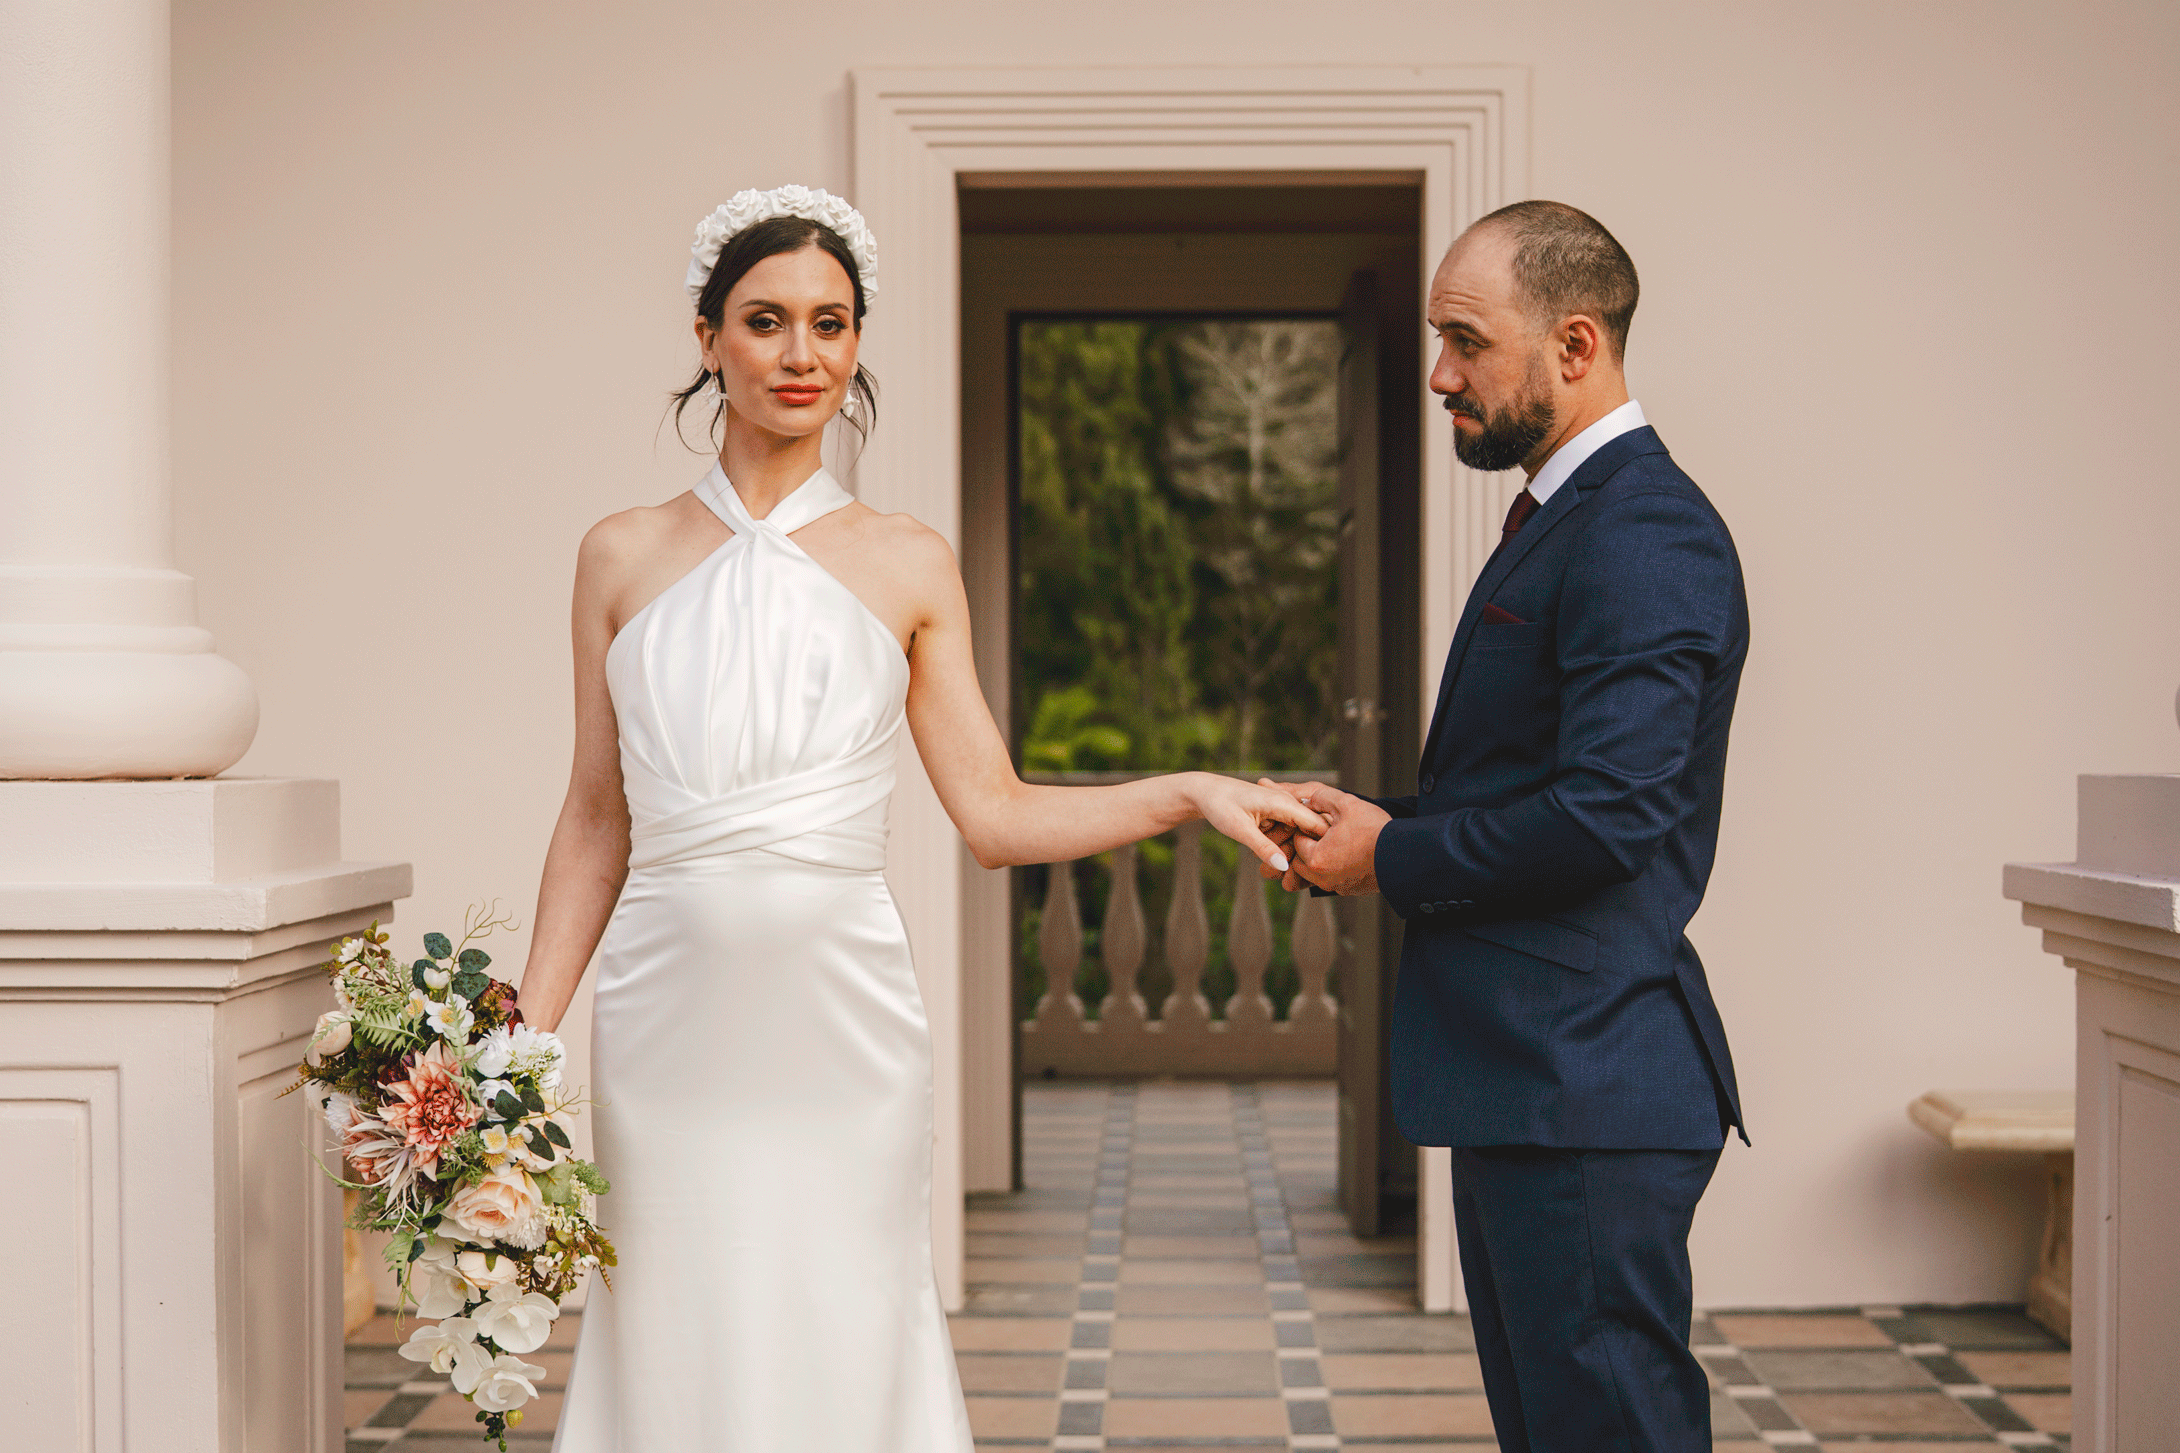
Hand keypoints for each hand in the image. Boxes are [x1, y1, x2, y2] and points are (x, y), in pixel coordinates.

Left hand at [1189, 774, 1327, 874]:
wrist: (1205, 792)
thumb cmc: (1220, 805)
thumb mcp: (1240, 830)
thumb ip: (1264, 848)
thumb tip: (1284, 866)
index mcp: (1283, 802)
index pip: (1318, 825)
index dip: (1316, 846)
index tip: (1302, 863)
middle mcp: (1288, 801)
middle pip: (1308, 833)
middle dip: (1295, 849)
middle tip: (1268, 854)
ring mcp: (1283, 806)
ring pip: (1297, 834)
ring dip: (1283, 846)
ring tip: (1258, 843)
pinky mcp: (1277, 811)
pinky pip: (1287, 830)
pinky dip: (1277, 841)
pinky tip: (1259, 840)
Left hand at [1288, 787, 1387, 895]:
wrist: (1404, 854)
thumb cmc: (1375, 830)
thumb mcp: (1346, 804)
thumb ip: (1321, 798)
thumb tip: (1308, 800)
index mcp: (1317, 859)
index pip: (1297, 840)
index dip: (1306, 827)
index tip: (1320, 819)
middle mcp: (1323, 878)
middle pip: (1302, 860)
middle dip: (1310, 845)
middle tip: (1326, 830)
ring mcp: (1338, 886)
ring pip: (1318, 872)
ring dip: (1324, 857)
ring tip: (1341, 840)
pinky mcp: (1352, 890)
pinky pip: (1336, 878)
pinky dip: (1338, 867)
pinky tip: (1353, 852)